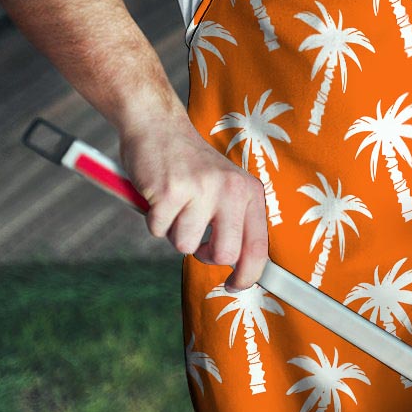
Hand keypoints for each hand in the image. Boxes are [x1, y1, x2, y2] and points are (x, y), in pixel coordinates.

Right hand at [119, 119, 268, 290]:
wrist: (158, 125)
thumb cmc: (191, 165)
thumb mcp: (226, 187)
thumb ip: (235, 221)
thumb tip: (241, 268)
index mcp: (249, 191)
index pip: (258, 246)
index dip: (248, 275)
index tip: (234, 285)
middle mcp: (231, 190)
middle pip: (224, 254)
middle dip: (205, 255)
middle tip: (196, 238)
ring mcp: (201, 189)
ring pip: (185, 245)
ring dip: (174, 232)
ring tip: (175, 204)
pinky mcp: (170, 191)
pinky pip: (158, 230)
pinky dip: (154, 220)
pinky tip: (159, 196)